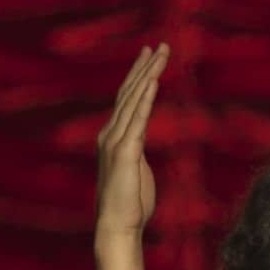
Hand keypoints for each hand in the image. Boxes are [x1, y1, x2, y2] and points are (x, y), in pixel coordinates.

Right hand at [95, 44, 166, 244]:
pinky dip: (144, 99)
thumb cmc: (130, 203)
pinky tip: (152, 81)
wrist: (118, 224)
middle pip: (129, 92)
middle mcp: (110, 133)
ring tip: (159, 54)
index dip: (138, 77)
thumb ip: (136, 153)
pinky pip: (137, 119)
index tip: (148, 57)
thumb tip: (139, 145)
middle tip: (158, 45)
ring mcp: (115, 141)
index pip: (126, 100)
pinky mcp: (125, 152)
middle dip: (143, 67)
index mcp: (113, 137)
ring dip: (147, 75)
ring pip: (133, 99)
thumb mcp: (135, 170)